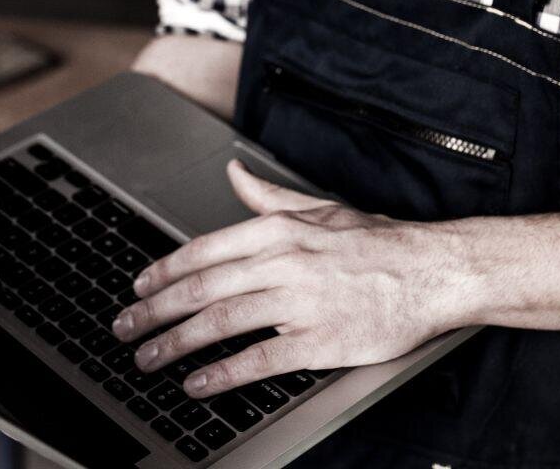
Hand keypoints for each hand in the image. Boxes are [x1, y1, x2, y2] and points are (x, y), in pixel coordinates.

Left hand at [110, 159, 470, 397]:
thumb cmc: (380, 242)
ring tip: (148, 359)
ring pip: (219, 324)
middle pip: (201, 290)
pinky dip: (221, 374)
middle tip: (125, 329)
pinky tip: (196, 384)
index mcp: (279, 230)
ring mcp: (299, 302)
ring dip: (174, 344)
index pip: (203, 251)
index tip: (138, 289)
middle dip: (155, 313)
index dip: (163, 273)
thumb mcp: (320, 209)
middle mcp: (282, 262)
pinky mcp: (318, 340)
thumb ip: (269, 197)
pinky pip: (258, 360)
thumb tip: (234, 174)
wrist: (433, 271)